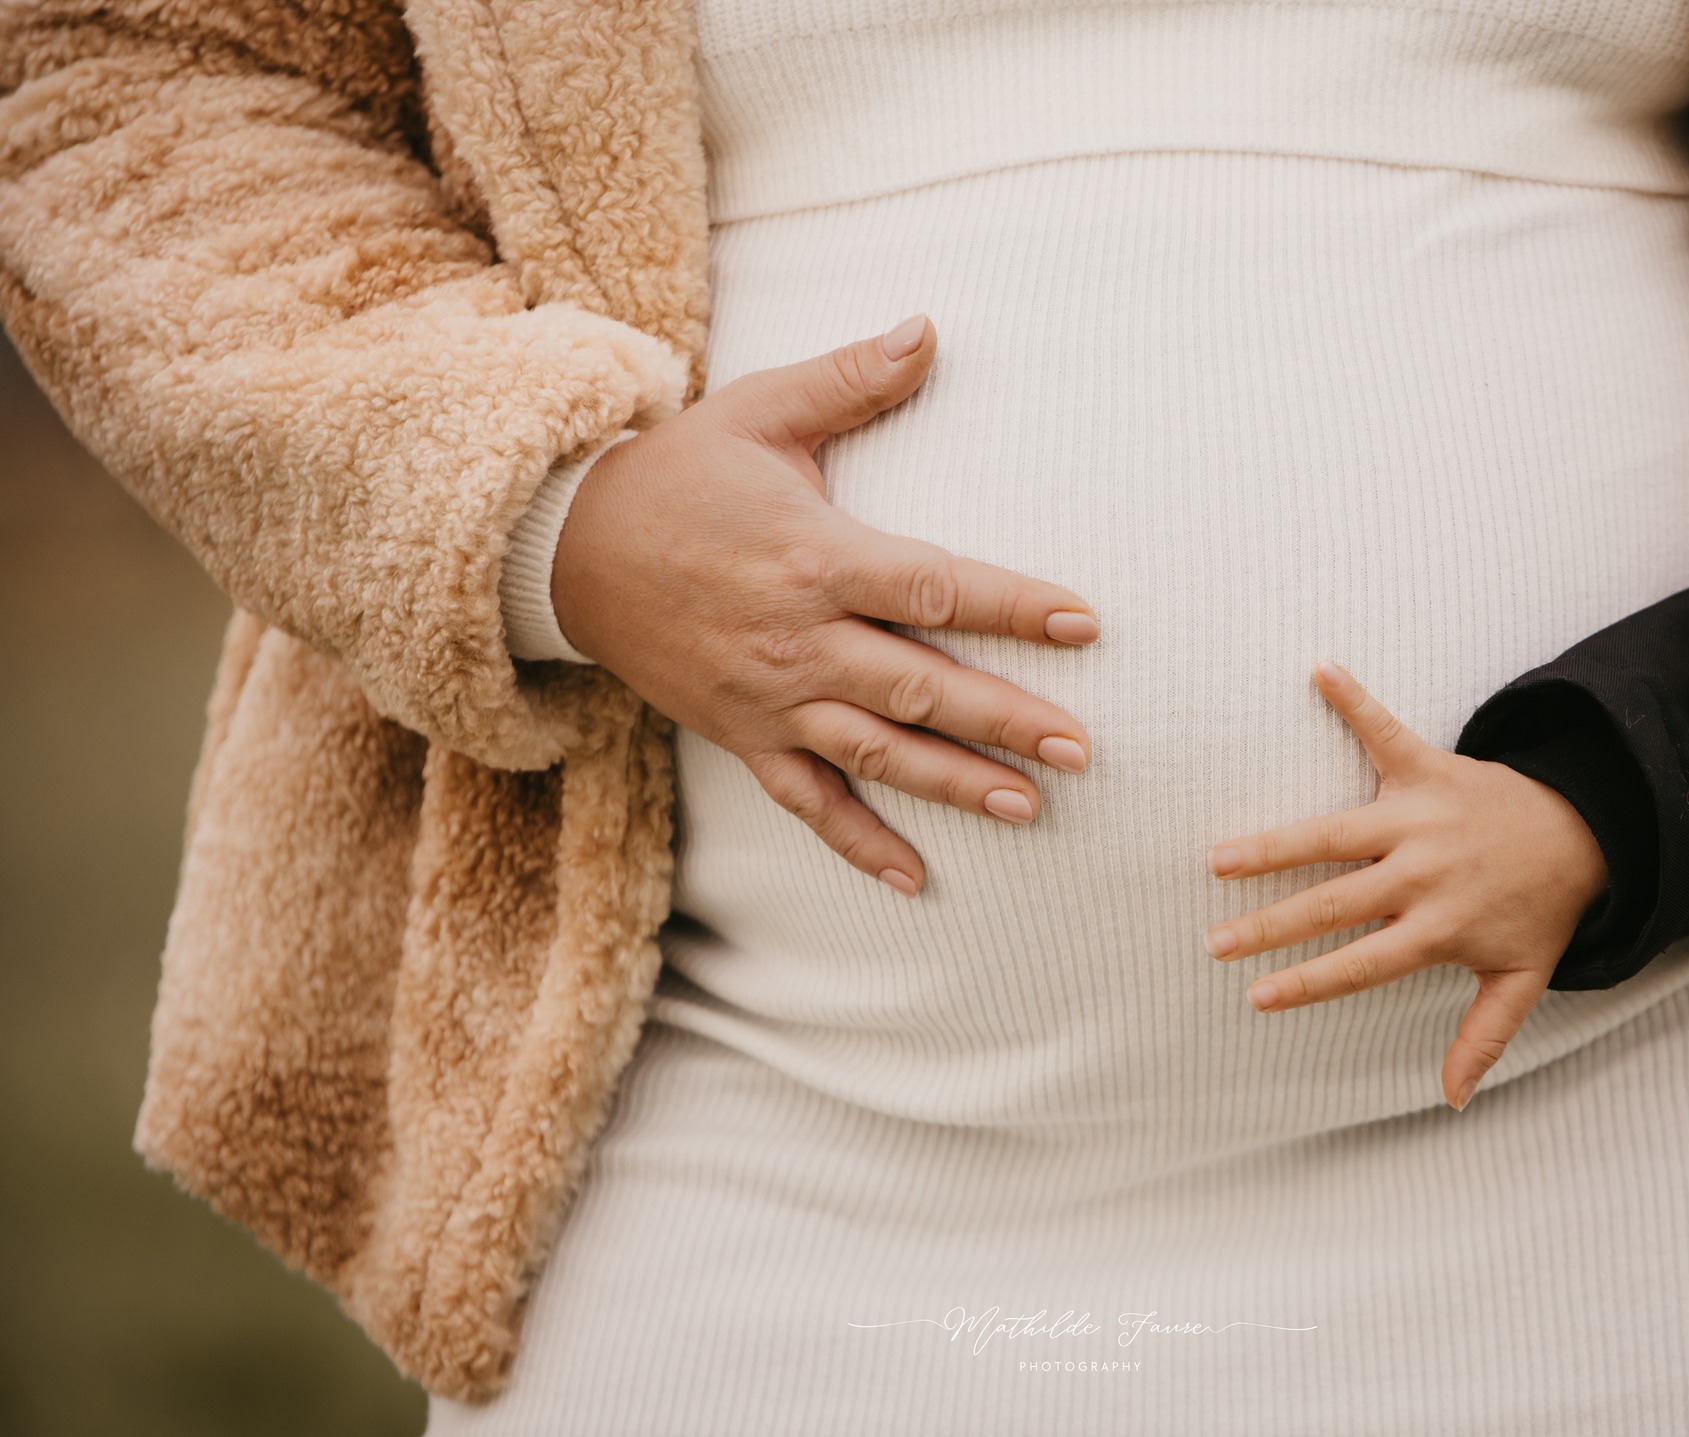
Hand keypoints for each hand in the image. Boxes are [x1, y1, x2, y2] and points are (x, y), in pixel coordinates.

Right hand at [552, 313, 1101, 896]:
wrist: (566, 547)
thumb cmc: (677, 473)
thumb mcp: (760, 410)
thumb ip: (851, 379)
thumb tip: (931, 328)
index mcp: (815, 557)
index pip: (932, 586)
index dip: (1011, 607)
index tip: (1084, 623)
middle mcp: (798, 638)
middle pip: (918, 686)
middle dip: (1004, 720)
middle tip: (1082, 749)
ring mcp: (770, 697)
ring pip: (876, 751)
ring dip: (953, 783)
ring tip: (1029, 806)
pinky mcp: (742, 735)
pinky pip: (806, 801)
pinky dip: (859, 843)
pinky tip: (916, 879)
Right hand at [1205, 661, 1609, 1109]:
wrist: (1587, 831)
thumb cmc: (1542, 907)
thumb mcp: (1522, 978)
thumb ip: (1483, 1037)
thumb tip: (1452, 1101)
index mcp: (1440, 925)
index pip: (1361, 962)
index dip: (1307, 982)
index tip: (1257, 995)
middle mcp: (1423, 872)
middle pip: (1333, 903)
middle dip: (1269, 925)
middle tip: (1215, 940)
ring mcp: (1421, 816)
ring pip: (1335, 832)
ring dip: (1274, 844)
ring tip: (1219, 857)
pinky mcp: (1429, 766)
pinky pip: (1387, 730)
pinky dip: (1356, 699)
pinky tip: (1321, 671)